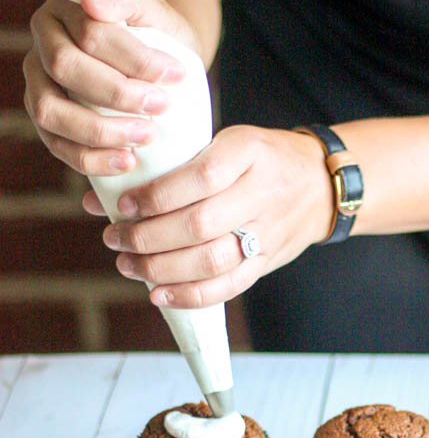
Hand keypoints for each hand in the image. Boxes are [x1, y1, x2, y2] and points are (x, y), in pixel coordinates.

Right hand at [22, 0, 197, 176]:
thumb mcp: (155, 9)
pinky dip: (90, 159)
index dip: (134, 58)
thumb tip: (94, 2)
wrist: (159, 63)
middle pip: (65, 68)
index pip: (91, 32)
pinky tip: (127, 162)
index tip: (176, 75)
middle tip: (162, 107)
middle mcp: (43, 43)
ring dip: (100, 130)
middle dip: (117, 93)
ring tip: (145, 137)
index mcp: (65, 8)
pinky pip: (56, 145)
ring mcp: (39, 83)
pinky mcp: (47, 120)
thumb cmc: (158, 34)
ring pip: (50, 110)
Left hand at [86, 125, 333, 306]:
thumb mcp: (226, 141)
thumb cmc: (260, 158)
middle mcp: (261, 193)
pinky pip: (229, 286)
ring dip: (162, 268)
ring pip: (211, 260)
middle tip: (114, 238)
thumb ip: (171, 166)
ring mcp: (267, 232)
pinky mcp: (267, 261)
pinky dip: (190, 296)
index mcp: (249, 152)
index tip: (123, 204)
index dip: (155, 197)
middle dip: (147, 237)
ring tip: (129, 264)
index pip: (199, 178)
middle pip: (199, 225)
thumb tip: (97, 194)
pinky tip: (159, 295)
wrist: (322, 185)